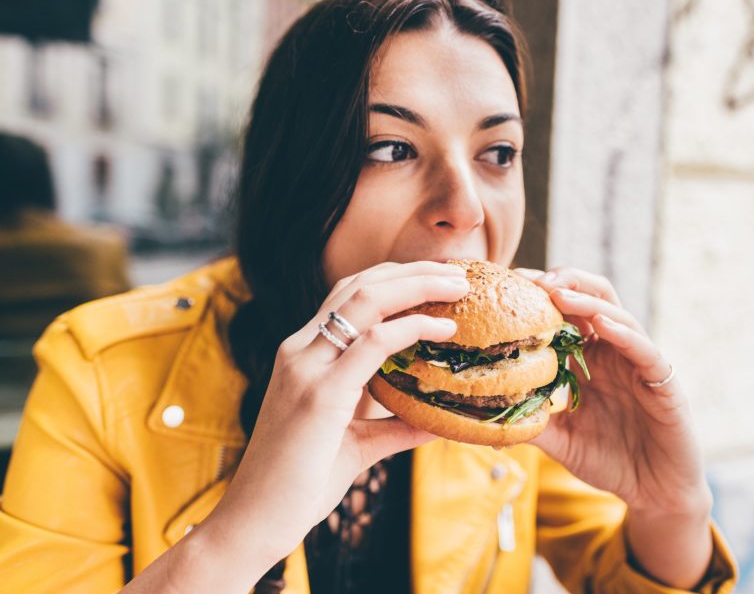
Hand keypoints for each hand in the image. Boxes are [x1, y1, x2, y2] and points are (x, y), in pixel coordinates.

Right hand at [203, 261, 468, 576]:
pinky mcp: (319, 394)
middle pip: (361, 285)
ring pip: (366, 301)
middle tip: (459, 272)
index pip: (349, 296)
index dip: (395, 278)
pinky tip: (443, 330)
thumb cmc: (300, 483)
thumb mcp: (356, 444)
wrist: (254, 522)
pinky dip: (412, 329)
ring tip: (459, 286)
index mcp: (304, 355)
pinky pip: (371, 344)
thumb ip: (394, 427)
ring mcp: (306, 368)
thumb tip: (437, 421)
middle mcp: (300, 351)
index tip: (437, 278)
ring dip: (418, 285)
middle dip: (413, 271)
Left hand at [515, 266, 711, 515]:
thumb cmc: (609, 460)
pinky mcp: (663, 382)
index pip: (564, 314)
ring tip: (558, 293)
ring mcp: (638, 364)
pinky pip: (645, 351)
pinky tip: (602, 325)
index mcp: (588, 360)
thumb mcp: (559, 439)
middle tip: (532, 280)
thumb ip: (531, 421)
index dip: (540, 296)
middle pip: (592, 299)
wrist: (654, 493)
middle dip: (564, 282)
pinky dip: (624, 334)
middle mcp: (613, 353)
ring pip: (617, 316)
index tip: (509, 286)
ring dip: (587, 301)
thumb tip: (484, 415)